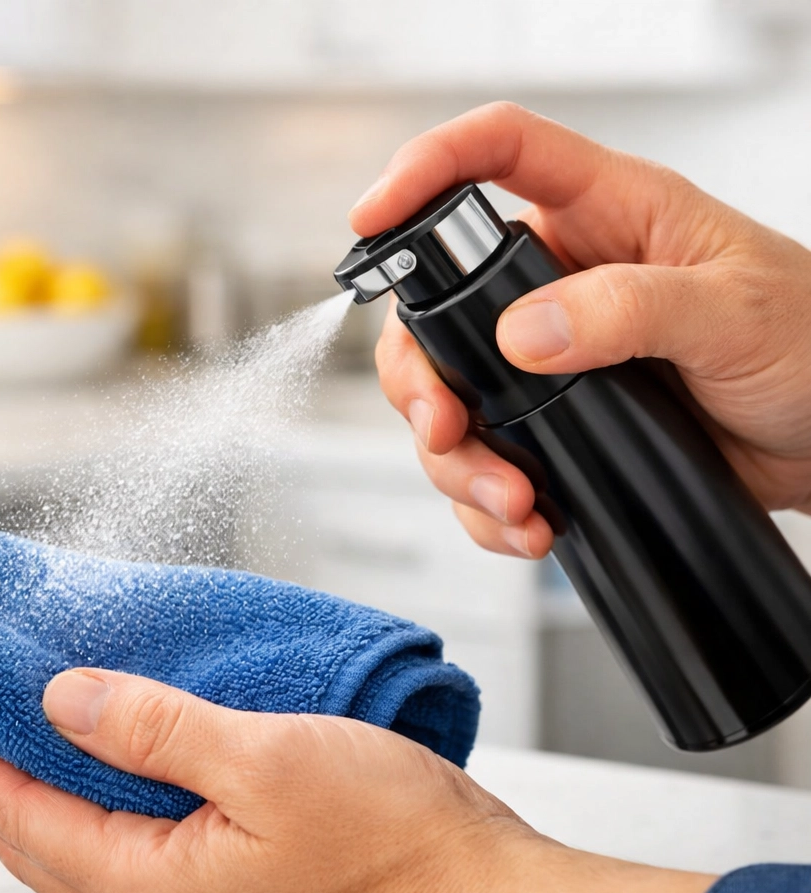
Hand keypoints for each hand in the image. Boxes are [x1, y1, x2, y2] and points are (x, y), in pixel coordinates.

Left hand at [0, 668, 712, 892]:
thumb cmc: (397, 843)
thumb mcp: (266, 759)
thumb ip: (154, 729)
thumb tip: (65, 700)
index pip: (23, 816)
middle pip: (43, 845)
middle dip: (6, 773)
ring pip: (89, 855)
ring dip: (59, 790)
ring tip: (51, 722)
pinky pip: (138, 860)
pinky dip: (113, 808)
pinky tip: (133, 766)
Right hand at [355, 101, 810, 558]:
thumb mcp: (734, 311)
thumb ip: (631, 308)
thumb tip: (526, 332)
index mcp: (605, 217)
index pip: (497, 156)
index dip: (425, 172)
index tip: (373, 218)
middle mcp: (560, 285)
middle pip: (437, 311)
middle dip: (420, 378)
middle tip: (445, 425)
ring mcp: (549, 362)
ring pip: (449, 401)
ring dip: (458, 461)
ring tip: (513, 500)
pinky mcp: (553, 428)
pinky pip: (485, 464)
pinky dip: (487, 506)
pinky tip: (529, 522)